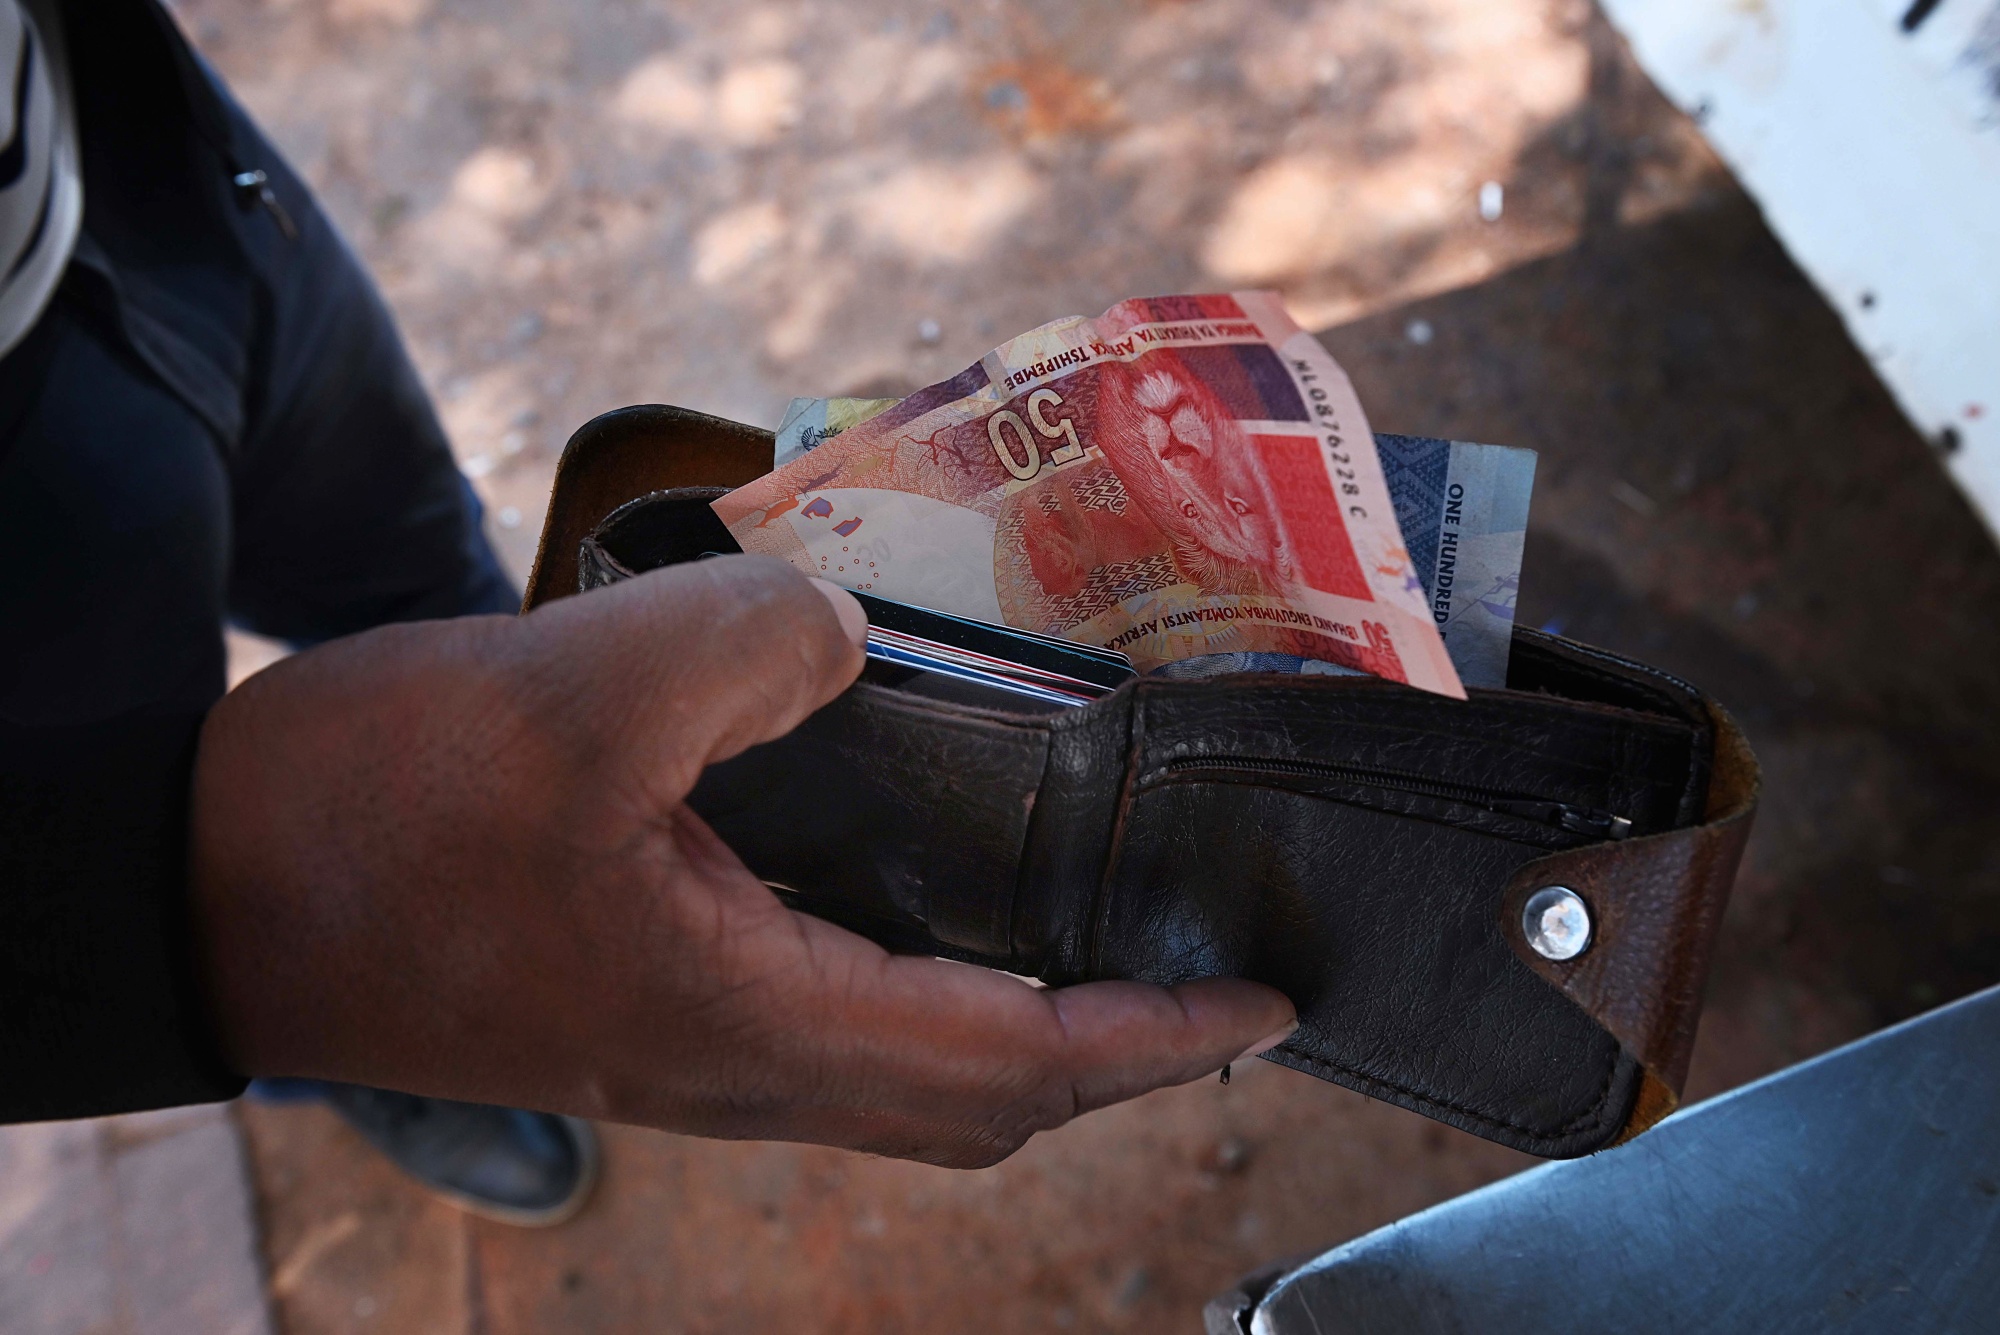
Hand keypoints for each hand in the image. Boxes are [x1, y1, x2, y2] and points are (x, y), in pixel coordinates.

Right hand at [190, 556, 1293, 1166]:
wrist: (210, 890)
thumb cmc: (375, 820)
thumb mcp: (580, 690)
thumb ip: (756, 642)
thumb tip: (842, 636)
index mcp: (752, 1017)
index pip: (1016, 1061)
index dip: (1159, 1040)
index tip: (1270, 1003)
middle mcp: (739, 1059)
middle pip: (979, 1092)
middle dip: (1112, 1045)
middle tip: (1200, 966)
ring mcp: (687, 1041)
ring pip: (905, 1061)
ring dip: (1017, 1012)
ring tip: (1090, 917)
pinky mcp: (640, 996)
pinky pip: (826, 1007)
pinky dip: (914, 963)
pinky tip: (916, 866)